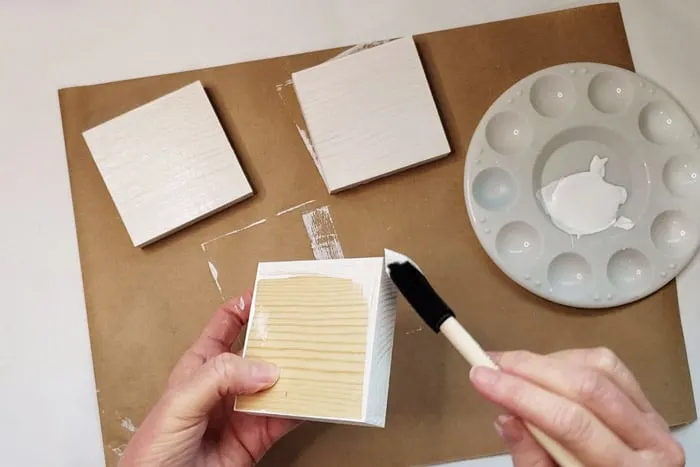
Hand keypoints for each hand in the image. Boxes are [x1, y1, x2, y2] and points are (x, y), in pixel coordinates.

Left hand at [121, 292, 298, 465]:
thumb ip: (218, 378)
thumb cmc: (152, 451)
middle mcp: (225, 385)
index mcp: (200, 366)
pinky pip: (286, 417)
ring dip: (296, 373)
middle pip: (259, 351)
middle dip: (281, 338)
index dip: (246, 306)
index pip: (226, 325)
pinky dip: (303, 406)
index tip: (270, 294)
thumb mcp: (179, 403)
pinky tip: (314, 396)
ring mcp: (243, 411)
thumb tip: (264, 368)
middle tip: (304, 327)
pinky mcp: (257, 437)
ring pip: (277, 383)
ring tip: (316, 359)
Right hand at [469, 348, 684, 466]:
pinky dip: (569, 359)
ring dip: (547, 362)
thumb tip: (505, 415)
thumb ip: (530, 458)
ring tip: (511, 369)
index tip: (480, 376)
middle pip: (586, 387)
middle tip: (488, 364)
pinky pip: (608, 364)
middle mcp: (652, 442)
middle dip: (529, 369)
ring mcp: (653, 417)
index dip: (521, 394)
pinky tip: (543, 370)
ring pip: (598, 367)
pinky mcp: (646, 401)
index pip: (570, 422)